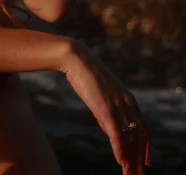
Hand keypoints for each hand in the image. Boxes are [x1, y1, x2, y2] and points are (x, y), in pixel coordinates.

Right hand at [61, 39, 150, 173]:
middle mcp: (128, 103)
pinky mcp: (107, 109)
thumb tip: (110, 131)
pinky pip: (117, 135)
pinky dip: (120, 151)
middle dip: (140, 158)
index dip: (146, 146)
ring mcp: (118, 106)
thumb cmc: (86, 75)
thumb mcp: (101, 96)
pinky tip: (121, 163)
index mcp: (129, 99)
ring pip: (130, 139)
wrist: (77, 60)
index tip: (147, 161)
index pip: (144, 127)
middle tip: (138, 174)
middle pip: (140, 136)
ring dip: (131, 159)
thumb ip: (108, 113)